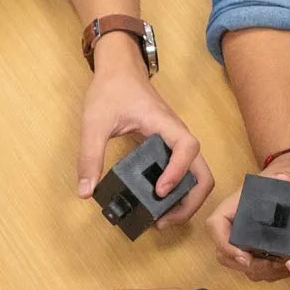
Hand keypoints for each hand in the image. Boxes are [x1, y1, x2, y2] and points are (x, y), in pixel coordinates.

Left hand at [77, 38, 213, 228]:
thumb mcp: (94, 122)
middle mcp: (177, 135)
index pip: (187, 147)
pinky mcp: (170, 148)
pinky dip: (179, 192)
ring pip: (198, 176)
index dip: (178, 171)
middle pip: (203, 172)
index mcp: (164, 124)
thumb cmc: (112, 89)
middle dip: (191, 201)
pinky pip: (185, 173)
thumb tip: (86, 192)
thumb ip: (89, 156)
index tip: (160, 190)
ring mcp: (176, 142)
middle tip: (164, 220)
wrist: (120, 69)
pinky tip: (157, 203)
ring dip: (187, 200)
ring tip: (163, 218)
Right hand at [206, 150, 289, 281]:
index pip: (216, 225)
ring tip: (283, 268)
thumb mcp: (287, 174)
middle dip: (246, 266)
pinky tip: (287, 268)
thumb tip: (284, 179)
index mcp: (234, 206)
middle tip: (271, 268)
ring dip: (259, 272)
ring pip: (238, 264)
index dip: (225, 244)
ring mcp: (243, 239)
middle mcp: (234, 224)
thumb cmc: (285, 175)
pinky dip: (268, 273)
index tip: (246, 258)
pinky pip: (254, 268)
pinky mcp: (255, 249)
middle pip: (223, 252)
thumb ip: (286, 177)